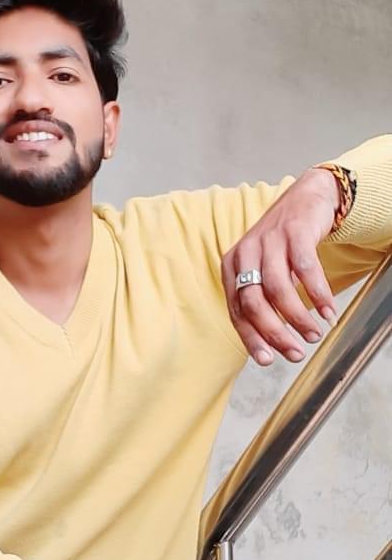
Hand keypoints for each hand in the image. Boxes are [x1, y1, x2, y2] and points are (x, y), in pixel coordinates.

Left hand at [221, 168, 339, 365]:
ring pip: (279, 289)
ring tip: (314, 334)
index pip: (237, 311)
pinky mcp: (295, 232)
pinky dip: (318, 294)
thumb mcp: (261, 269)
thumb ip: (260, 300)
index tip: (268, 361)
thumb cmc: (281, 244)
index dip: (252, 338)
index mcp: (231, 266)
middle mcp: (246, 253)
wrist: (304, 198)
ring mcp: (269, 241)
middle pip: (255, 303)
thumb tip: (269, 345)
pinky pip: (305, 269)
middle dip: (275, 333)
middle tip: (296, 353)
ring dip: (299, 318)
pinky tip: (329, 311)